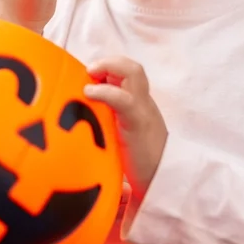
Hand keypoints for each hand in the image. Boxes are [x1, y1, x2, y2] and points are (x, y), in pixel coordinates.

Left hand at [84, 57, 167, 197]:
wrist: (163, 181)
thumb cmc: (139, 162)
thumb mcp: (123, 137)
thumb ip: (110, 123)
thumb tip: (80, 121)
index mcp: (138, 105)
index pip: (128, 75)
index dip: (109, 68)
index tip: (88, 76)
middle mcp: (142, 102)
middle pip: (133, 68)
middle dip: (109, 62)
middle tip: (89, 70)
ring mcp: (142, 110)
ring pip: (133, 73)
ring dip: (109, 67)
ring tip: (90, 74)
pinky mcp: (138, 123)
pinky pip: (124, 99)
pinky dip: (105, 91)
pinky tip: (89, 94)